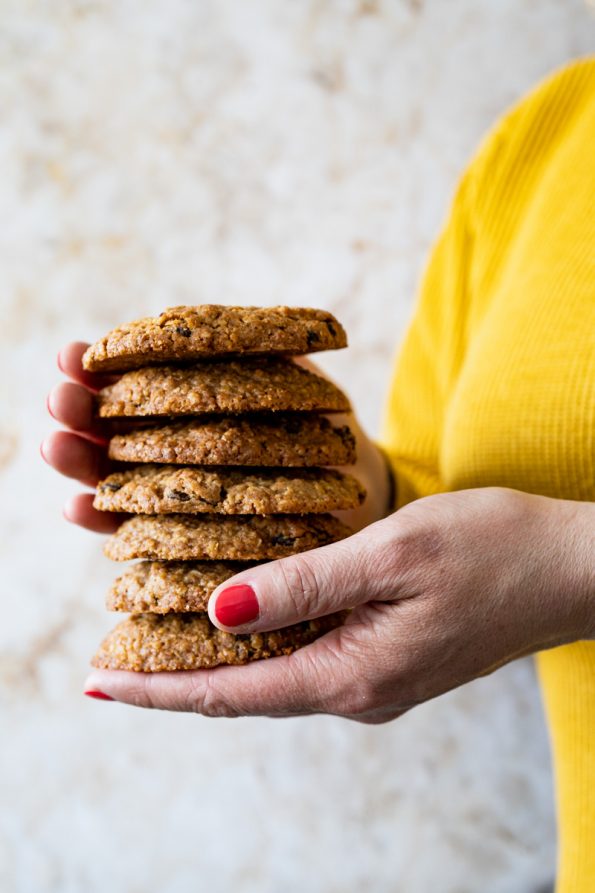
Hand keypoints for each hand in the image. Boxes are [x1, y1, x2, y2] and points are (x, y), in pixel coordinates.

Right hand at [42, 343, 389, 532]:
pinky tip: (76, 507)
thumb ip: (250, 352)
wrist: (352, 493)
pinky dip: (98, 520)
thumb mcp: (293, 380)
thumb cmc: (321, 429)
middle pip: (108, 427)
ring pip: (108, 476)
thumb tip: (200, 324)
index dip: (97, 365)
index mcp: (188, 399)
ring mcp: (169, 491)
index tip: (73, 355)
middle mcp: (169, 443)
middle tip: (60, 398)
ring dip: (76, 461)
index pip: (131, 378)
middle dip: (77, 410)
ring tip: (54, 445)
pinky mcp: (178, 540)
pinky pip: (131, 530)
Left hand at [84, 487, 594, 719]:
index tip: (98, 682)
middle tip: (109, 664)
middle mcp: (358, 691)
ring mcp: (375, 679)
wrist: (572, 569)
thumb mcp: (393, 553)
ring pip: (273, 677)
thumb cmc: (494, 550)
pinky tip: (236, 622)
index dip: (159, 688)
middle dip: (174, 681)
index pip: (231, 692)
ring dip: (213, 664)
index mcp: (354, 674)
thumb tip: (219, 611)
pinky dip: (259, 645)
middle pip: (244, 693)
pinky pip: (305, 659)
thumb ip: (305, 585)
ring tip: (154, 644)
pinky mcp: (388, 657)